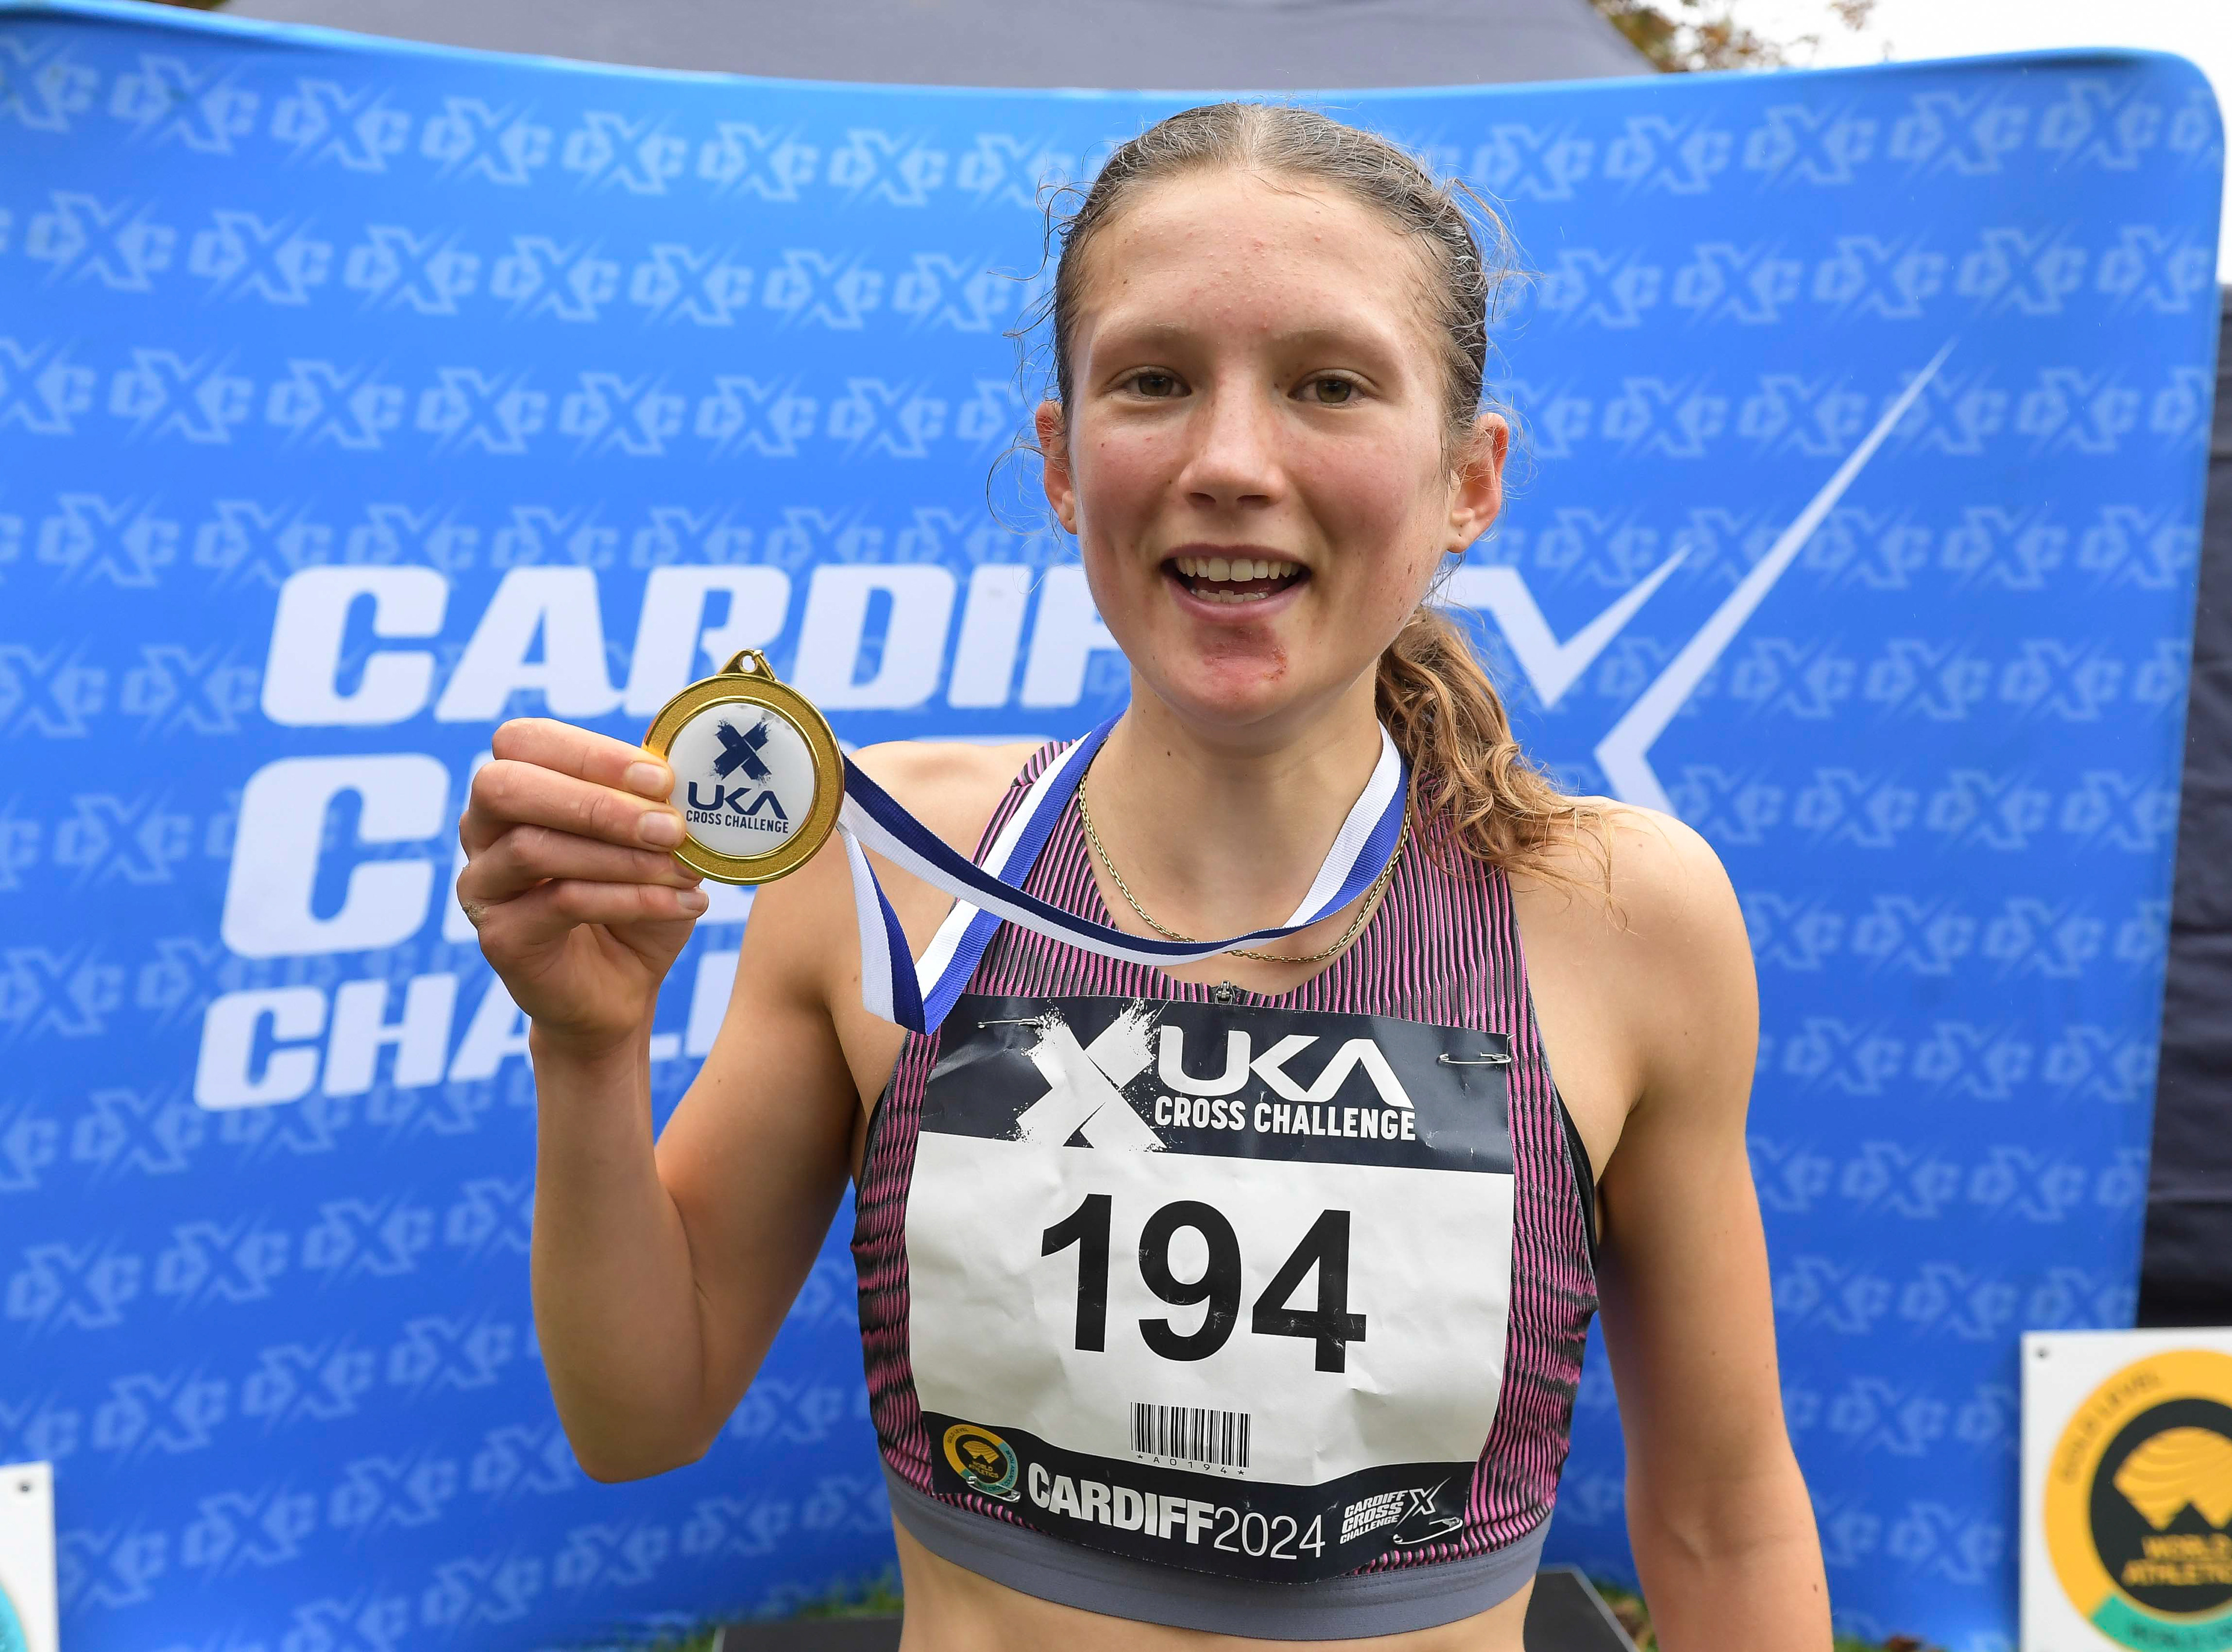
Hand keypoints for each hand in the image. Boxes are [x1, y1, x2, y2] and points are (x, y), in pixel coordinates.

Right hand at [458, 718, 708, 1055]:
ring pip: (533, 848)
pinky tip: (683, 904)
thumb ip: (652, 803)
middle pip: (506, 786)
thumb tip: (681, 775)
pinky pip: (559, 903)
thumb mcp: (652, 842)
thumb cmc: (635, 900)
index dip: (591, 753)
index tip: (663, 779)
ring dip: (622, 857)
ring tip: (684, 871)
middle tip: (669, 826)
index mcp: (516, 789)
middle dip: (596, 801)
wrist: (621, 986)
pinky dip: (631, 899)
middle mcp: (482, 830)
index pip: (525, 742)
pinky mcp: (498, 936)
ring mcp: (482, 884)